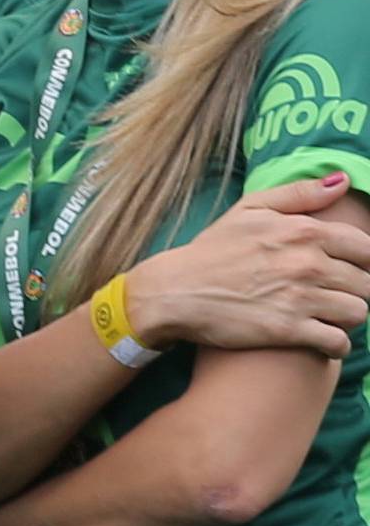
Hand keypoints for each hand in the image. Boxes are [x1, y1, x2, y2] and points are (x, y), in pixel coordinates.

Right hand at [127, 173, 369, 357]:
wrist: (173, 292)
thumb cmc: (210, 250)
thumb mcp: (249, 209)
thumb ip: (299, 193)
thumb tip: (343, 180)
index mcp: (304, 232)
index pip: (366, 248)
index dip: (363, 262)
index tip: (349, 270)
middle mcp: (309, 264)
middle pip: (366, 283)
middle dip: (354, 290)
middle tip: (332, 295)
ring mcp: (300, 299)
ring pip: (357, 312)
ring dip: (346, 317)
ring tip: (327, 316)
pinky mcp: (288, 331)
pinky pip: (338, 342)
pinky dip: (336, 344)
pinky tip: (322, 340)